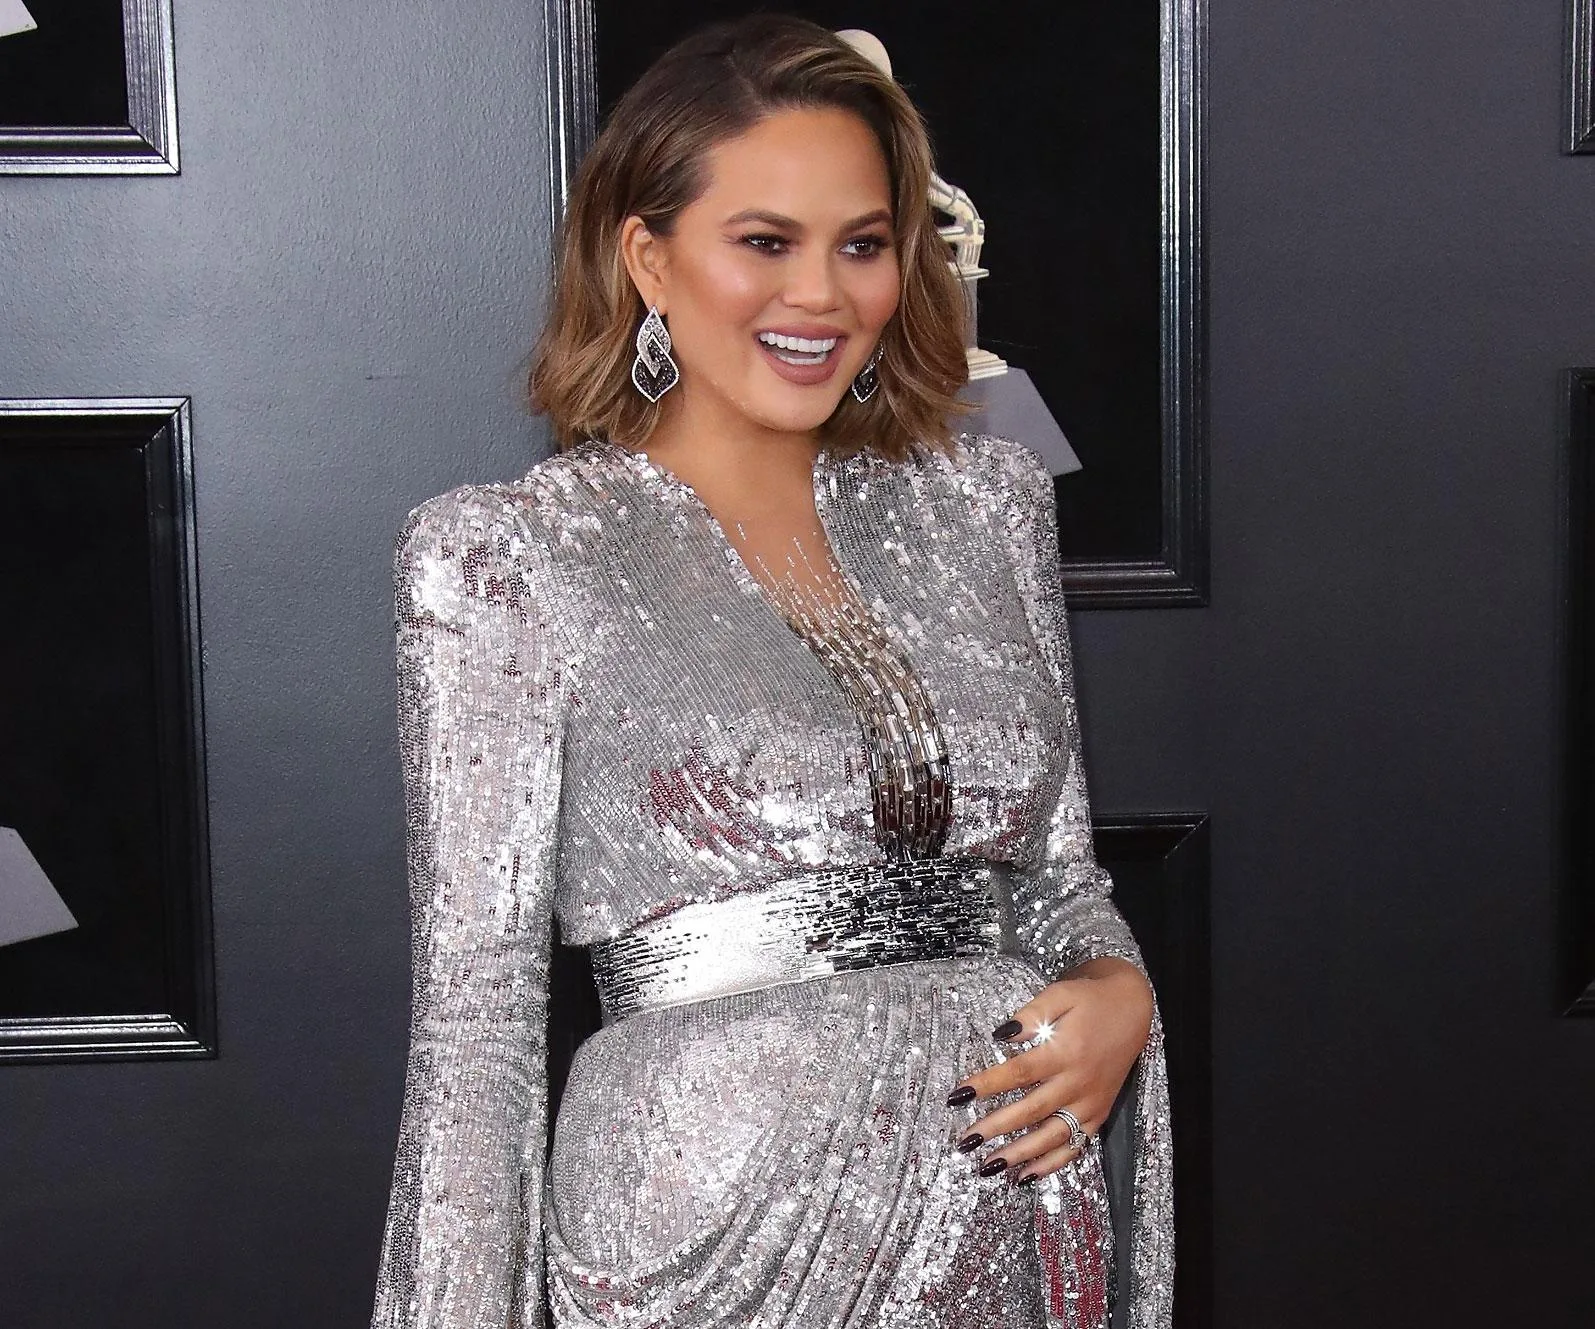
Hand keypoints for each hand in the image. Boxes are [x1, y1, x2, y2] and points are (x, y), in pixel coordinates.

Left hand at [947, 956, 1153, 1183]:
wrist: (1134, 1008)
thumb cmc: (1091, 999)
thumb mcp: (1061, 994)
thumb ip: (1031, 1014)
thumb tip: (1000, 1035)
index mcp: (1065, 1051)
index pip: (1018, 1073)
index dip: (987, 1085)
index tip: (957, 1096)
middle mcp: (1078, 1081)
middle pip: (1031, 1110)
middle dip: (995, 1128)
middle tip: (965, 1142)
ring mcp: (1090, 1102)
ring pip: (1052, 1135)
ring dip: (1019, 1154)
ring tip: (988, 1168)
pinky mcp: (1099, 1113)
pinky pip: (1075, 1145)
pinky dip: (1052, 1163)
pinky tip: (1026, 1176)